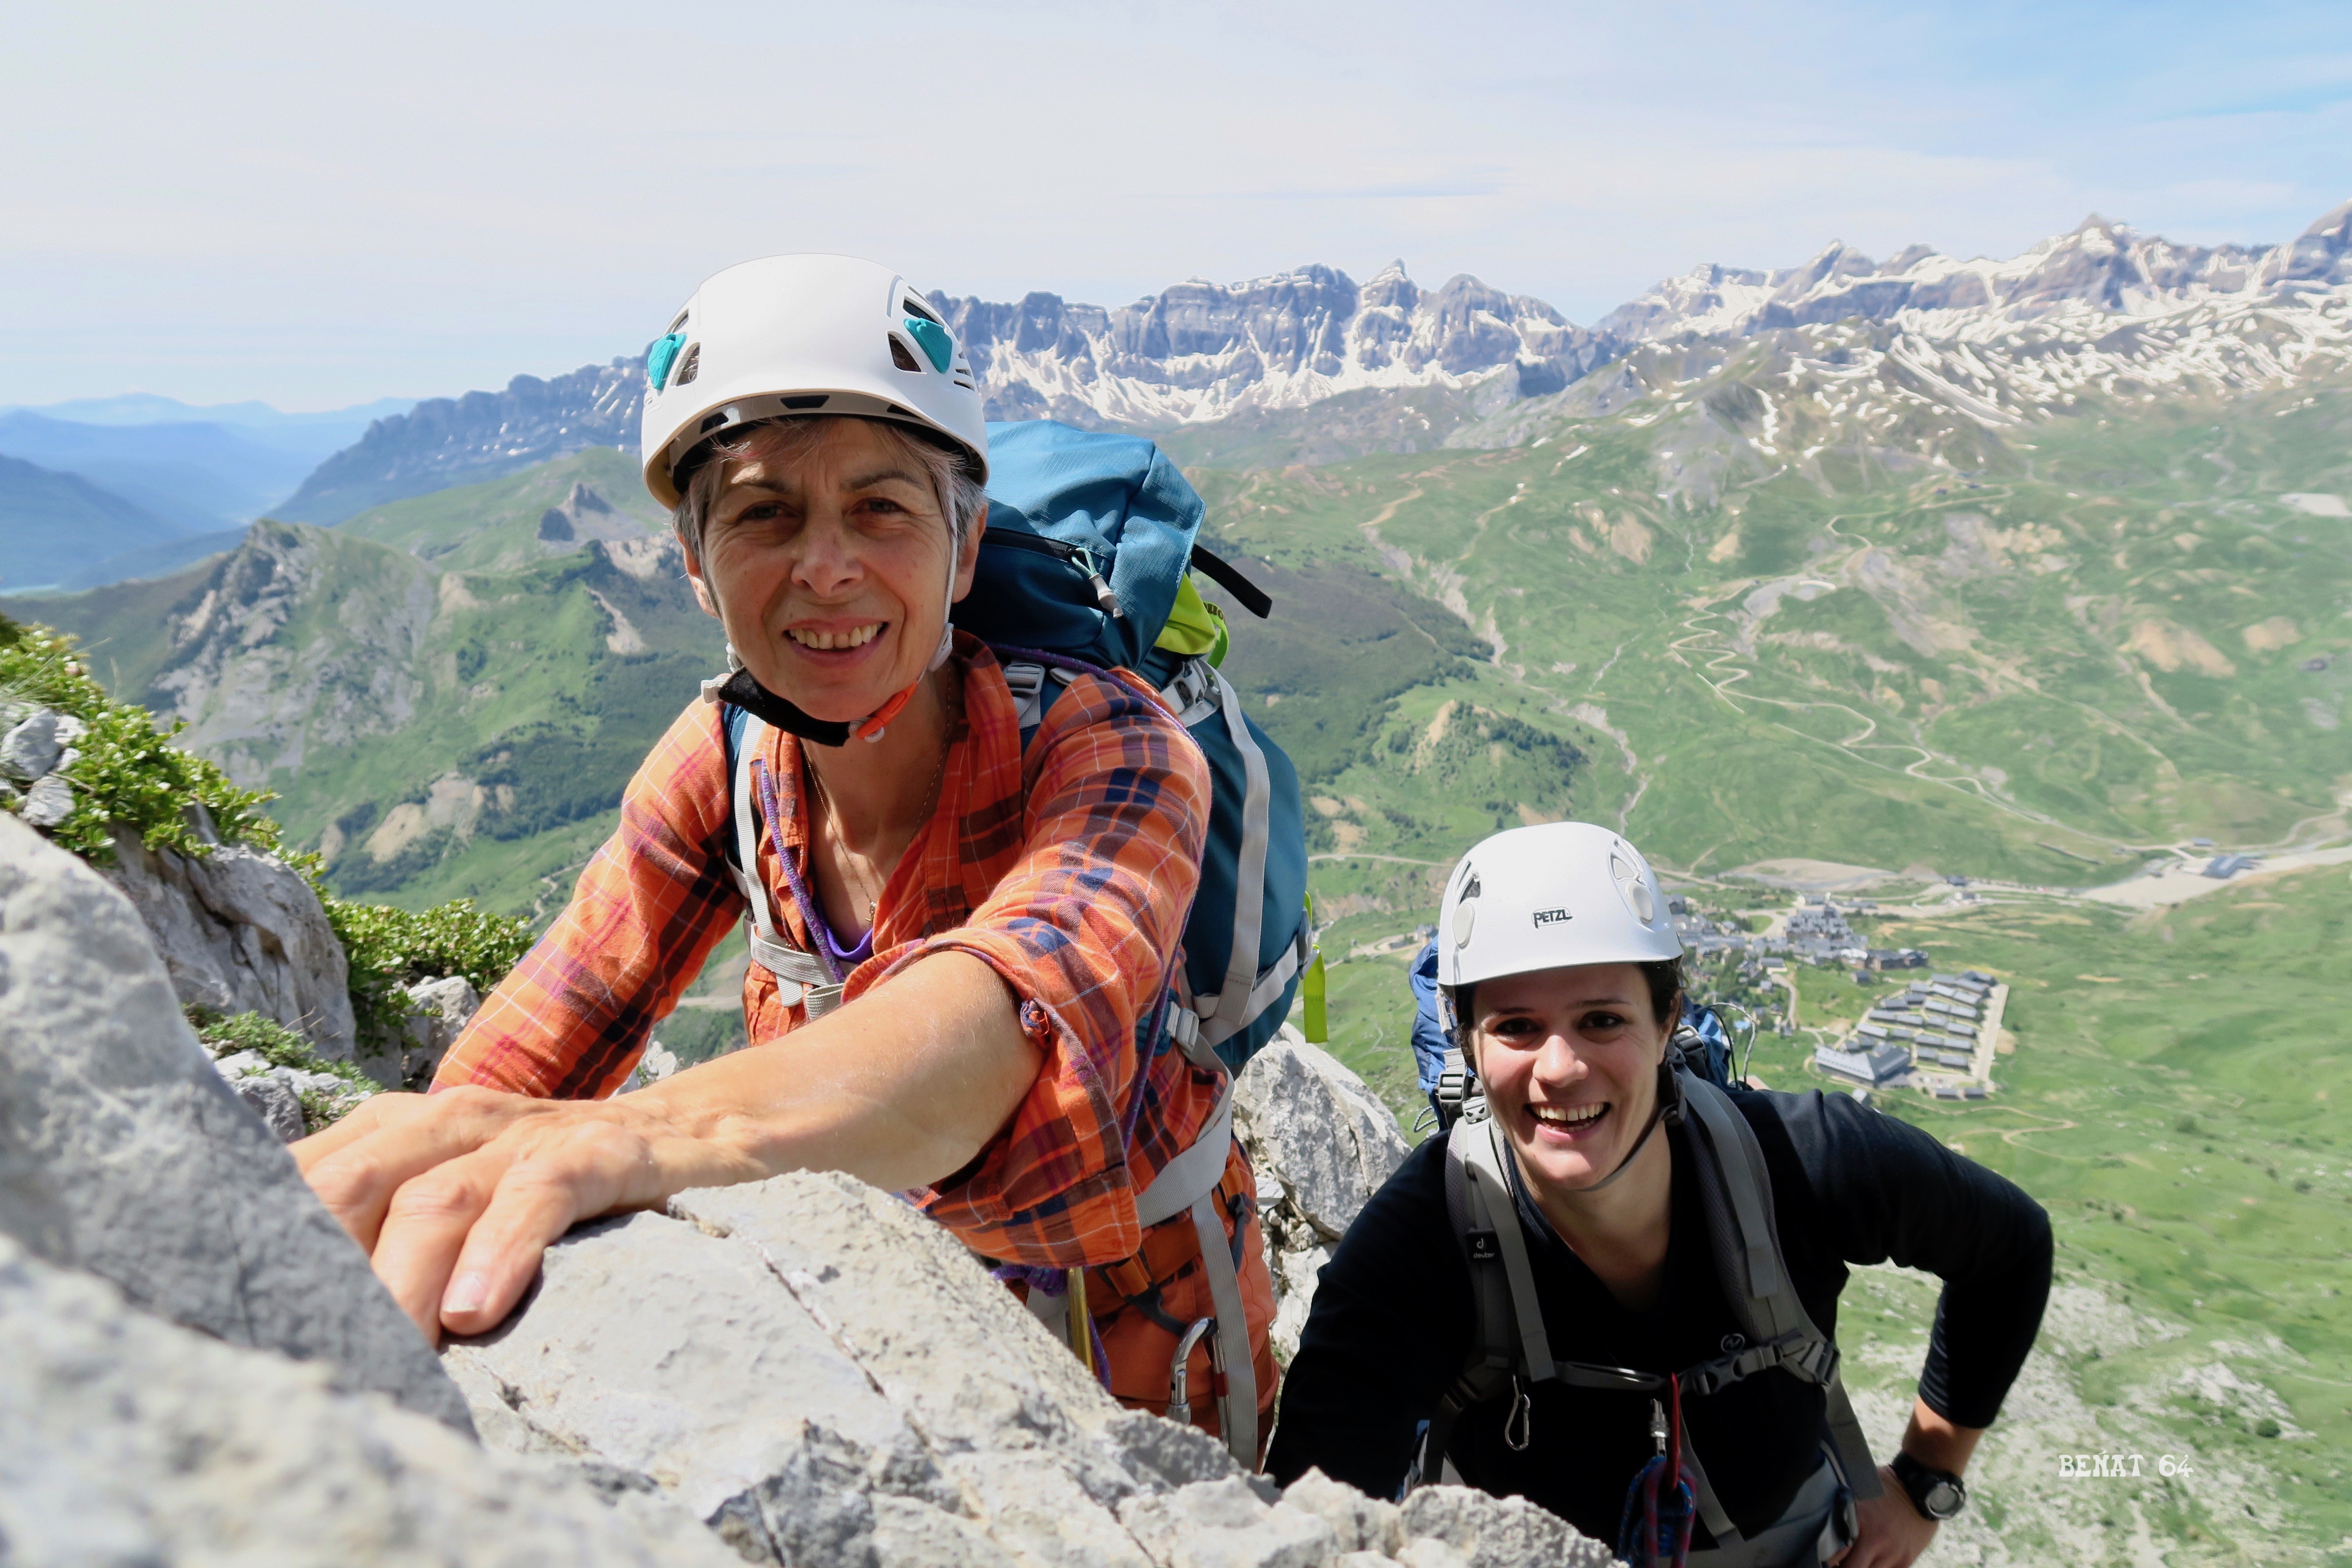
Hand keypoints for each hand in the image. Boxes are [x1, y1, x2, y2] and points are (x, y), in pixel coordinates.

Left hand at [293, 1086, 760, 1344]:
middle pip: (354, 1185)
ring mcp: (529, 1134)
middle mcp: (457, 1119)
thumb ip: (385, 1227)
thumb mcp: (465, 1192)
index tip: (231, 1312)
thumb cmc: (557, 1182)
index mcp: (408, 1127)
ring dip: (400, 1281)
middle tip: (295, 1355)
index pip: (308, 1173)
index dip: (264, 1235)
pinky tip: (476, 1309)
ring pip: (438, 1197)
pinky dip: (505, 1248)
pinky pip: (543, 1194)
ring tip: (387, 1354)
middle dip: (317, 1269)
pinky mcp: (603, 1153)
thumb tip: (296, 1306)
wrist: (699, 1130)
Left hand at [1830, 1466, 1937, 1567]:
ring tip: (1855, 1561)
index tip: (1822, 1560)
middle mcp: (1875, 1541)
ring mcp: (1892, 1554)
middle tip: (1838, 1564)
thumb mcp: (1859, 1492)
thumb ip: (1843, 1511)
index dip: (1826, 1561)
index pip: (1834, 1554)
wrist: (1921, 1490)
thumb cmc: (1885, 1488)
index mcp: (1859, 1522)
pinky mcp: (1906, 1561)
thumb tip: (1823, 1522)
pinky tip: (1872, 1562)